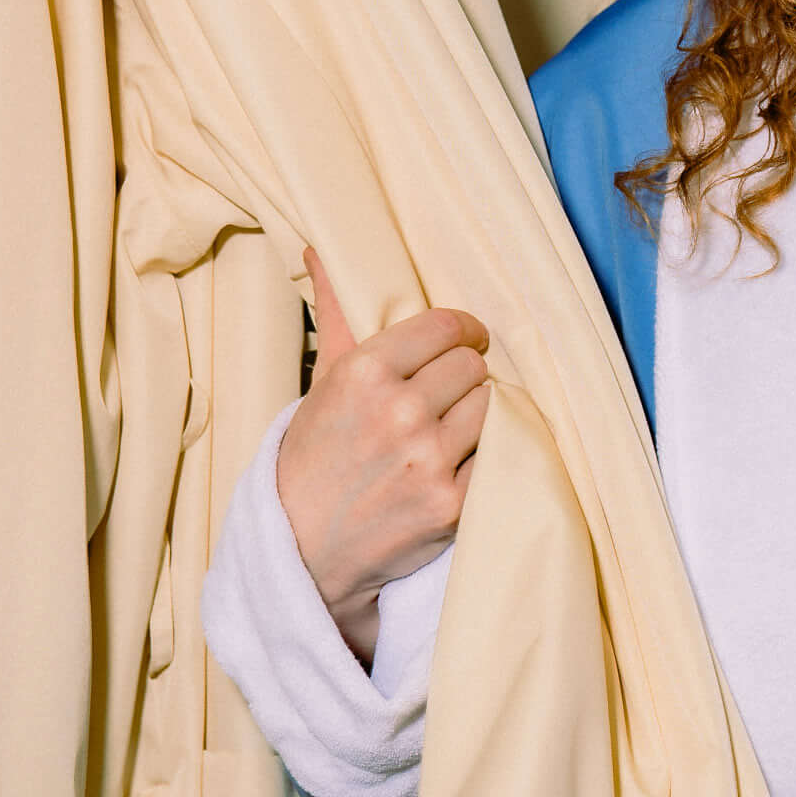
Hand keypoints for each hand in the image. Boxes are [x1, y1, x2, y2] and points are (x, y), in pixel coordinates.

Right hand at [276, 248, 491, 664]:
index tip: (463, 341)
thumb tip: (319, 249)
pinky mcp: (452, 503)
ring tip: (447, 429)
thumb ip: (334, 311)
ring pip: (489, 407)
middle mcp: (398, 411)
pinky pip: (494, 457)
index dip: (461, 332)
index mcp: (364, 371)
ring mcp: (428, 459)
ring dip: (475, 415)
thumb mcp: (321, 381)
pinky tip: (454, 462)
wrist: (301, 547)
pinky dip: (482, 458)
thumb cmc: (312, 456)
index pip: (446, 326)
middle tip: (446, 394)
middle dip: (463, 376)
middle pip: (472, 366)